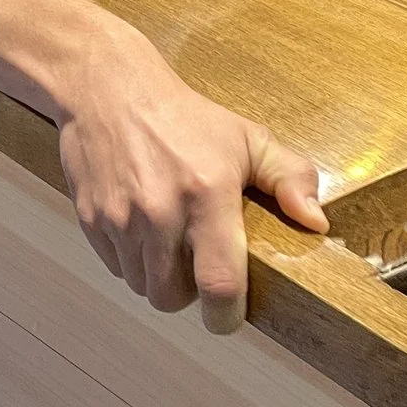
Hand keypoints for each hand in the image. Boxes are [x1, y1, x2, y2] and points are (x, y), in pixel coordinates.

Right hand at [53, 26, 327, 331]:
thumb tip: (315, 221)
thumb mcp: (246, 137)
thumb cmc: (182, 117)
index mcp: (207, 194)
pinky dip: (131, 260)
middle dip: (189, 294)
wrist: (108, 90)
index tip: (229, 316)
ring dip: (158, 277)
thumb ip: (289, 177)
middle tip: (198, 267)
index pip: (217, 283)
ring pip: (142, 286)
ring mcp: (120, 218)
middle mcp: (160, 212)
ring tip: (169, 244)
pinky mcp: (91, 220)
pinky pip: (115, 267)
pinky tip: (142, 229)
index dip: (225, 315)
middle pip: (173, 297)